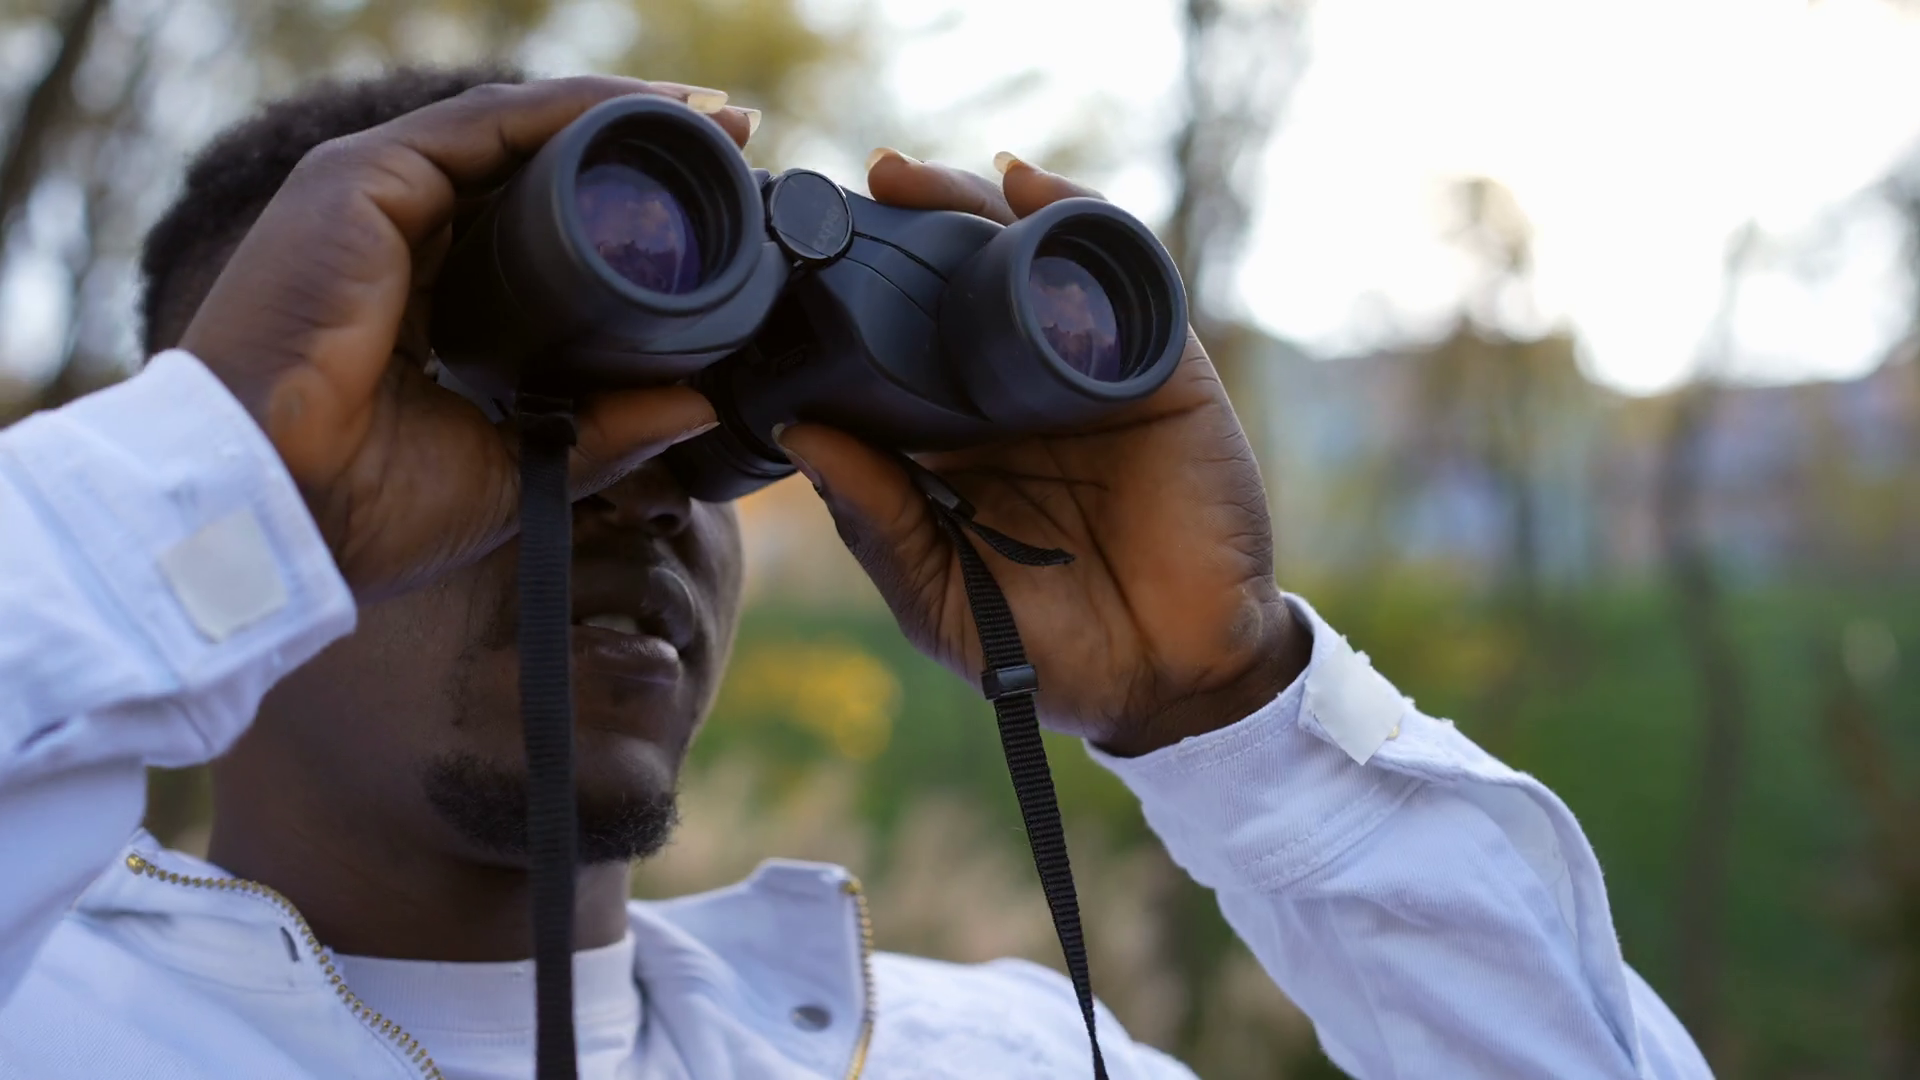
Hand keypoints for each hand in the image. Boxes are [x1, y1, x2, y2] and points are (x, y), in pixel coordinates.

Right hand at [181, 77, 755, 597]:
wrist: (278, 516)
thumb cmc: (368, 507)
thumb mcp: (519, 462)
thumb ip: (606, 428)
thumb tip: (697, 405)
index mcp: (423, 299)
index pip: (536, 228)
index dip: (619, 208)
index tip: (710, 207)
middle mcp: (397, 236)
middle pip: (534, 167)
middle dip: (635, 146)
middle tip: (732, 140)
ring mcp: (374, 198)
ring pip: (517, 132)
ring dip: (618, 115)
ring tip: (710, 119)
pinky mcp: (363, 180)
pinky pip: (487, 124)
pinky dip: (570, 110)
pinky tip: (642, 109)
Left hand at [775, 152, 1309, 756]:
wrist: (1173, 682)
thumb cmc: (1050, 651)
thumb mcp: (940, 594)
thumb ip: (877, 520)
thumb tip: (799, 431)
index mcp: (954, 445)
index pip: (898, 347)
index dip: (854, 296)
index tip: (798, 253)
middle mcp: (1015, 396)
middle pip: (957, 284)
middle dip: (911, 224)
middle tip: (864, 184)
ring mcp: (1086, 376)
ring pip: (1026, 264)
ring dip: (974, 207)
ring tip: (915, 180)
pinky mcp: (1157, 371)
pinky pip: (1116, 279)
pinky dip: (1076, 222)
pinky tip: (1029, 188)